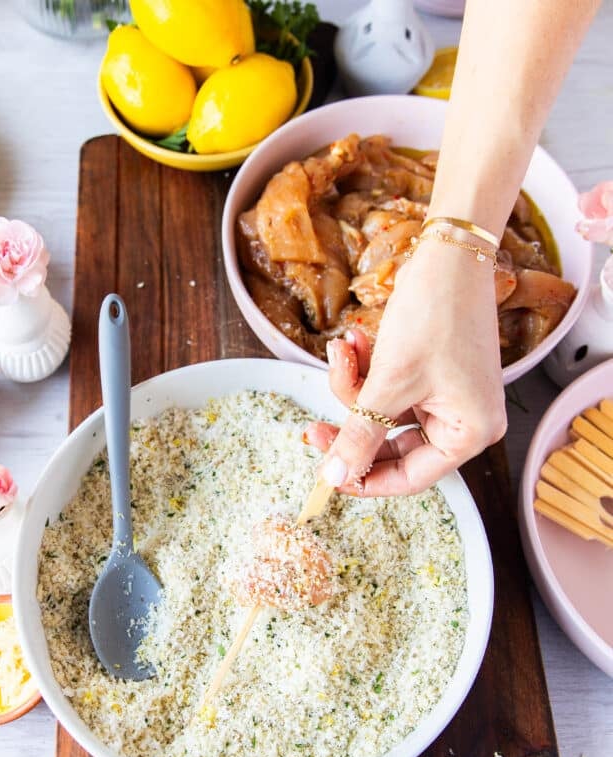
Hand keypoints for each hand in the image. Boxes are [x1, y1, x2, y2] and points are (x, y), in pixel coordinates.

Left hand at [305, 239, 507, 495]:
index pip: (410, 477)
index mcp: (469, 433)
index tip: (326, 474)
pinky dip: (365, 369)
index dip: (364, 479)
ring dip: (354, 386)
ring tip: (343, 350)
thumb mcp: (390, 382)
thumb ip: (361, 434)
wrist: (448, 254)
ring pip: (382, 414)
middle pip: (391, 446)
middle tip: (312, 429)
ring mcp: (446, 396)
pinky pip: (386, 388)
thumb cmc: (435, 316)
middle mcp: (462, 420)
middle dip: (351, 424)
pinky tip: (354, 342)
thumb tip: (335, 475)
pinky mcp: (429, 374)